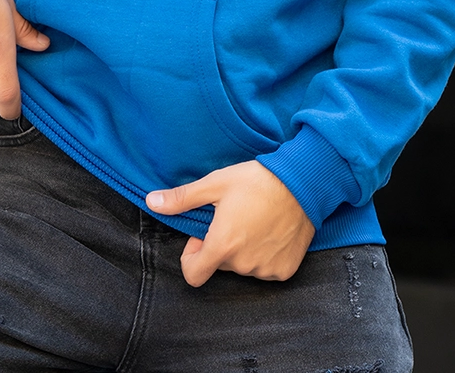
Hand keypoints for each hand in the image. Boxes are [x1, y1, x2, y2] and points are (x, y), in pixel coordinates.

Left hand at [146, 160, 315, 285]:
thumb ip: (182, 198)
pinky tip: (270, 231)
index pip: (193, 275)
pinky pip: (265, 269)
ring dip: (243, 250)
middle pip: (219, 265)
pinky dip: (264, 254)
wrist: (302, 182)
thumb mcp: (215, 184)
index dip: (192, 256)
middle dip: (220, 245)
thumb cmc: (256, 180)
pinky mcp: (285, 270)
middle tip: (233, 217)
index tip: (202, 235)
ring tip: (254, 220)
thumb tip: (151, 201)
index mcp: (222, 245)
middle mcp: (243, 264)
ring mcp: (265, 270)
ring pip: (242, 266)